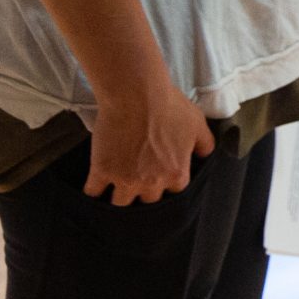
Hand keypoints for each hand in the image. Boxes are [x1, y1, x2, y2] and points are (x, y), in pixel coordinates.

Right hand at [86, 79, 214, 205]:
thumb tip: (205, 155)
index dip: (168, 185)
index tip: (162, 179)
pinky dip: (93, 192)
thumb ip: (204, 144)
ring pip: (120, 204)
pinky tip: (94, 190)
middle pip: (148, 202)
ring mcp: (125, 179)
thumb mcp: (197, 123)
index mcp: (176, 173)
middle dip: (144, 194)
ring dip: (119, 198)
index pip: (175, 193)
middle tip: (139, 183)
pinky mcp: (102, 171)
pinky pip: (93, 193)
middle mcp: (151, 182)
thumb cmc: (168, 106)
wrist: (136, 95)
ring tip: (115, 194)